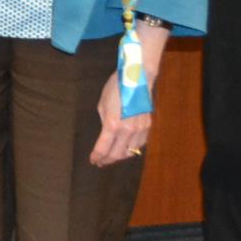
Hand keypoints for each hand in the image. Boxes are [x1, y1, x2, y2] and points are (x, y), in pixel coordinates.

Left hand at [89, 21, 168, 166]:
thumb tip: (107, 133)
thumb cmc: (115, 87)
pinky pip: (139, 144)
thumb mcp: (103, 104)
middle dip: (107, 160)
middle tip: (100, 162)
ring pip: (130, 152)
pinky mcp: (148, 127)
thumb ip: (105, 122)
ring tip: (111, 157)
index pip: (103, 148)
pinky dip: (131, 149)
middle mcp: (127, 130)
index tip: (93, 161)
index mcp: (112, 124)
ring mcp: (140, 130)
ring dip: (119, 157)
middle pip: (117, 154)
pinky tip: (125, 148)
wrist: (137, 78)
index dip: (97, 156)